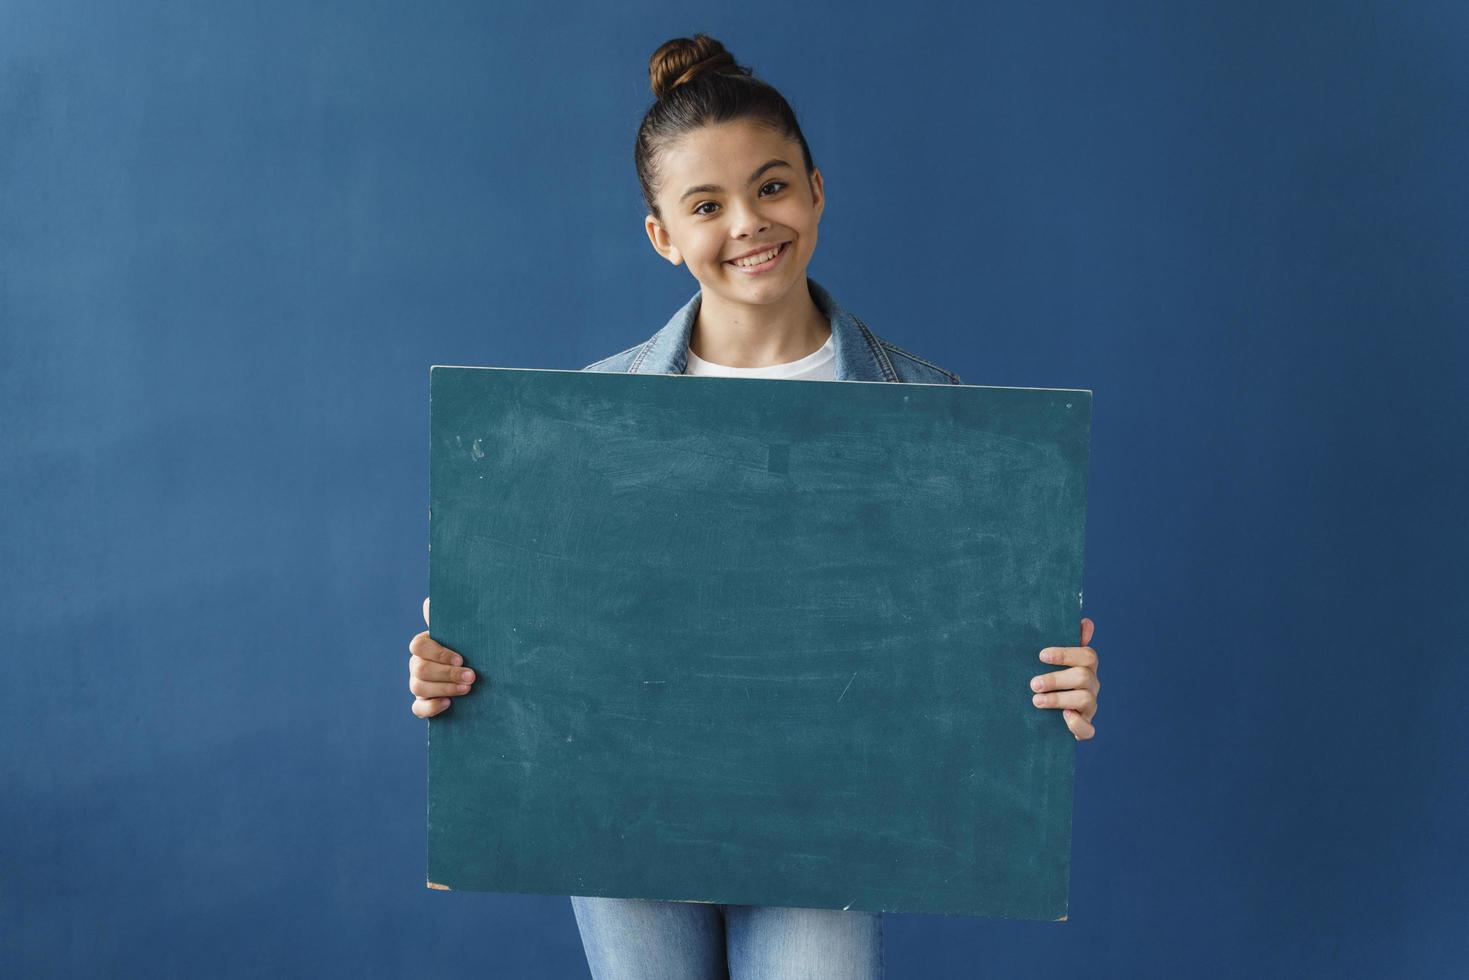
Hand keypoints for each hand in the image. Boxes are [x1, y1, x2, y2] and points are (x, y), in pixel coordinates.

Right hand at [409, 596, 478, 717]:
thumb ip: (451, 618)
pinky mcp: (423, 703)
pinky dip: (431, 707)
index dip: (439, 653)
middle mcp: (417, 663)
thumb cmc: (471, 648)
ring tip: (467, 689)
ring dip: (444, 688)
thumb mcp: (464, 633)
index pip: (418, 646)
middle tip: (472, 676)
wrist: (480, 673)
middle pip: (420, 669)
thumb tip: (429, 601)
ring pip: (418, 687)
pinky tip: (449, 704)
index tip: (461, 658)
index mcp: (424, 644)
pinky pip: (417, 708)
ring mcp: (418, 684)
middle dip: (447, 673)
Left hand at [1029, 617, 1099, 739]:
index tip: (1041, 655)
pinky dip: (1076, 724)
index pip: (1087, 655)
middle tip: (1033, 683)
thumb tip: (1086, 622)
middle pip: (1084, 677)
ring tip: (1036, 700)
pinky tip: (1062, 717)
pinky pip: (1088, 729)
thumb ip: (1067, 642)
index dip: (1066, 654)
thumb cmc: (1049, 680)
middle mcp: (1091, 686)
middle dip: (1056, 679)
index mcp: (1086, 667)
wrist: (1046, 714)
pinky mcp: (1085, 728)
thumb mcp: (1054, 662)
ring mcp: (1090, 708)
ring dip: (1059, 699)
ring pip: (1085, 699)